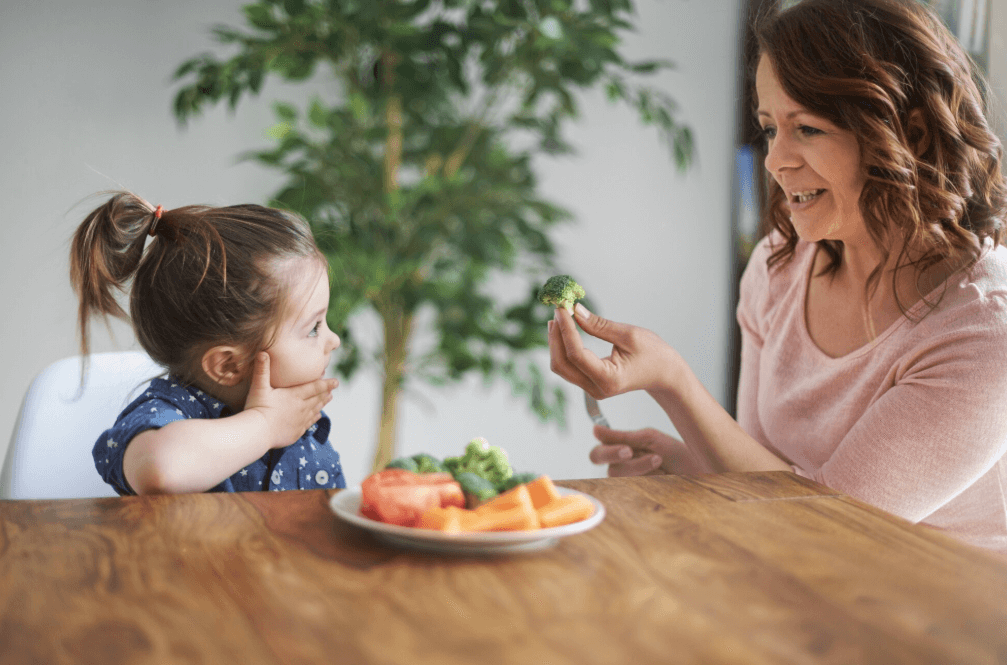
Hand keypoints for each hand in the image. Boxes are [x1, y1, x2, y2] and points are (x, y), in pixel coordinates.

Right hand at [243, 352, 337, 447]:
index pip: (315, 387)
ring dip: (322, 403)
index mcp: (295, 395)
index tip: (336, 382)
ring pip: (315, 410)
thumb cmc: (257, 408)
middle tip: (333, 389)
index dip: (326, 384)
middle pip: (317, 398)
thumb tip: (262, 352)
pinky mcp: (296, 432)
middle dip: (326, 392)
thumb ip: (262, 369)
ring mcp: (300, 421)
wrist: (257, 433)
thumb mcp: (259, 387)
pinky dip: (315, 417)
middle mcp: (301, 407)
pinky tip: (318, 416)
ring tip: (329, 398)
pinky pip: (309, 423)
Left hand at [548, 304, 678, 399]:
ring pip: (562, 367)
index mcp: (608, 379)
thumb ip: (599, 325)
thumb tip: (576, 311)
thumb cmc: (653, 354)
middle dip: (555, 337)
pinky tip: (564, 330)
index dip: (565, 330)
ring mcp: (592, 389)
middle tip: (557, 311)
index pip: (576, 354)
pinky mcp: (590, 383)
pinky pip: (569, 366)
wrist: (665, 374)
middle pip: (561, 364)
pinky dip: (563, 347)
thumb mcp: (629, 335)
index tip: (562, 308)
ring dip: (556, 342)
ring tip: (559, 317)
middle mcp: (596, 388)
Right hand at [589, 425, 709, 476]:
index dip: (606, 451)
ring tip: (659, 461)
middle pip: (606, 467)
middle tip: (636, 453)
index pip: (598, 452)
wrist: (699, 470)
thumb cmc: (677, 454)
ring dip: (639, 466)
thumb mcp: (649, 439)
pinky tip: (661, 474)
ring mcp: (631, 482)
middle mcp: (622, 467)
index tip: (625, 448)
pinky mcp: (640, 494)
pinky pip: (633, 488)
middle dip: (619, 457)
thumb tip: (595, 430)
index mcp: (622, 450)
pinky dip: (648, 478)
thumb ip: (622, 436)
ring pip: (618, 476)